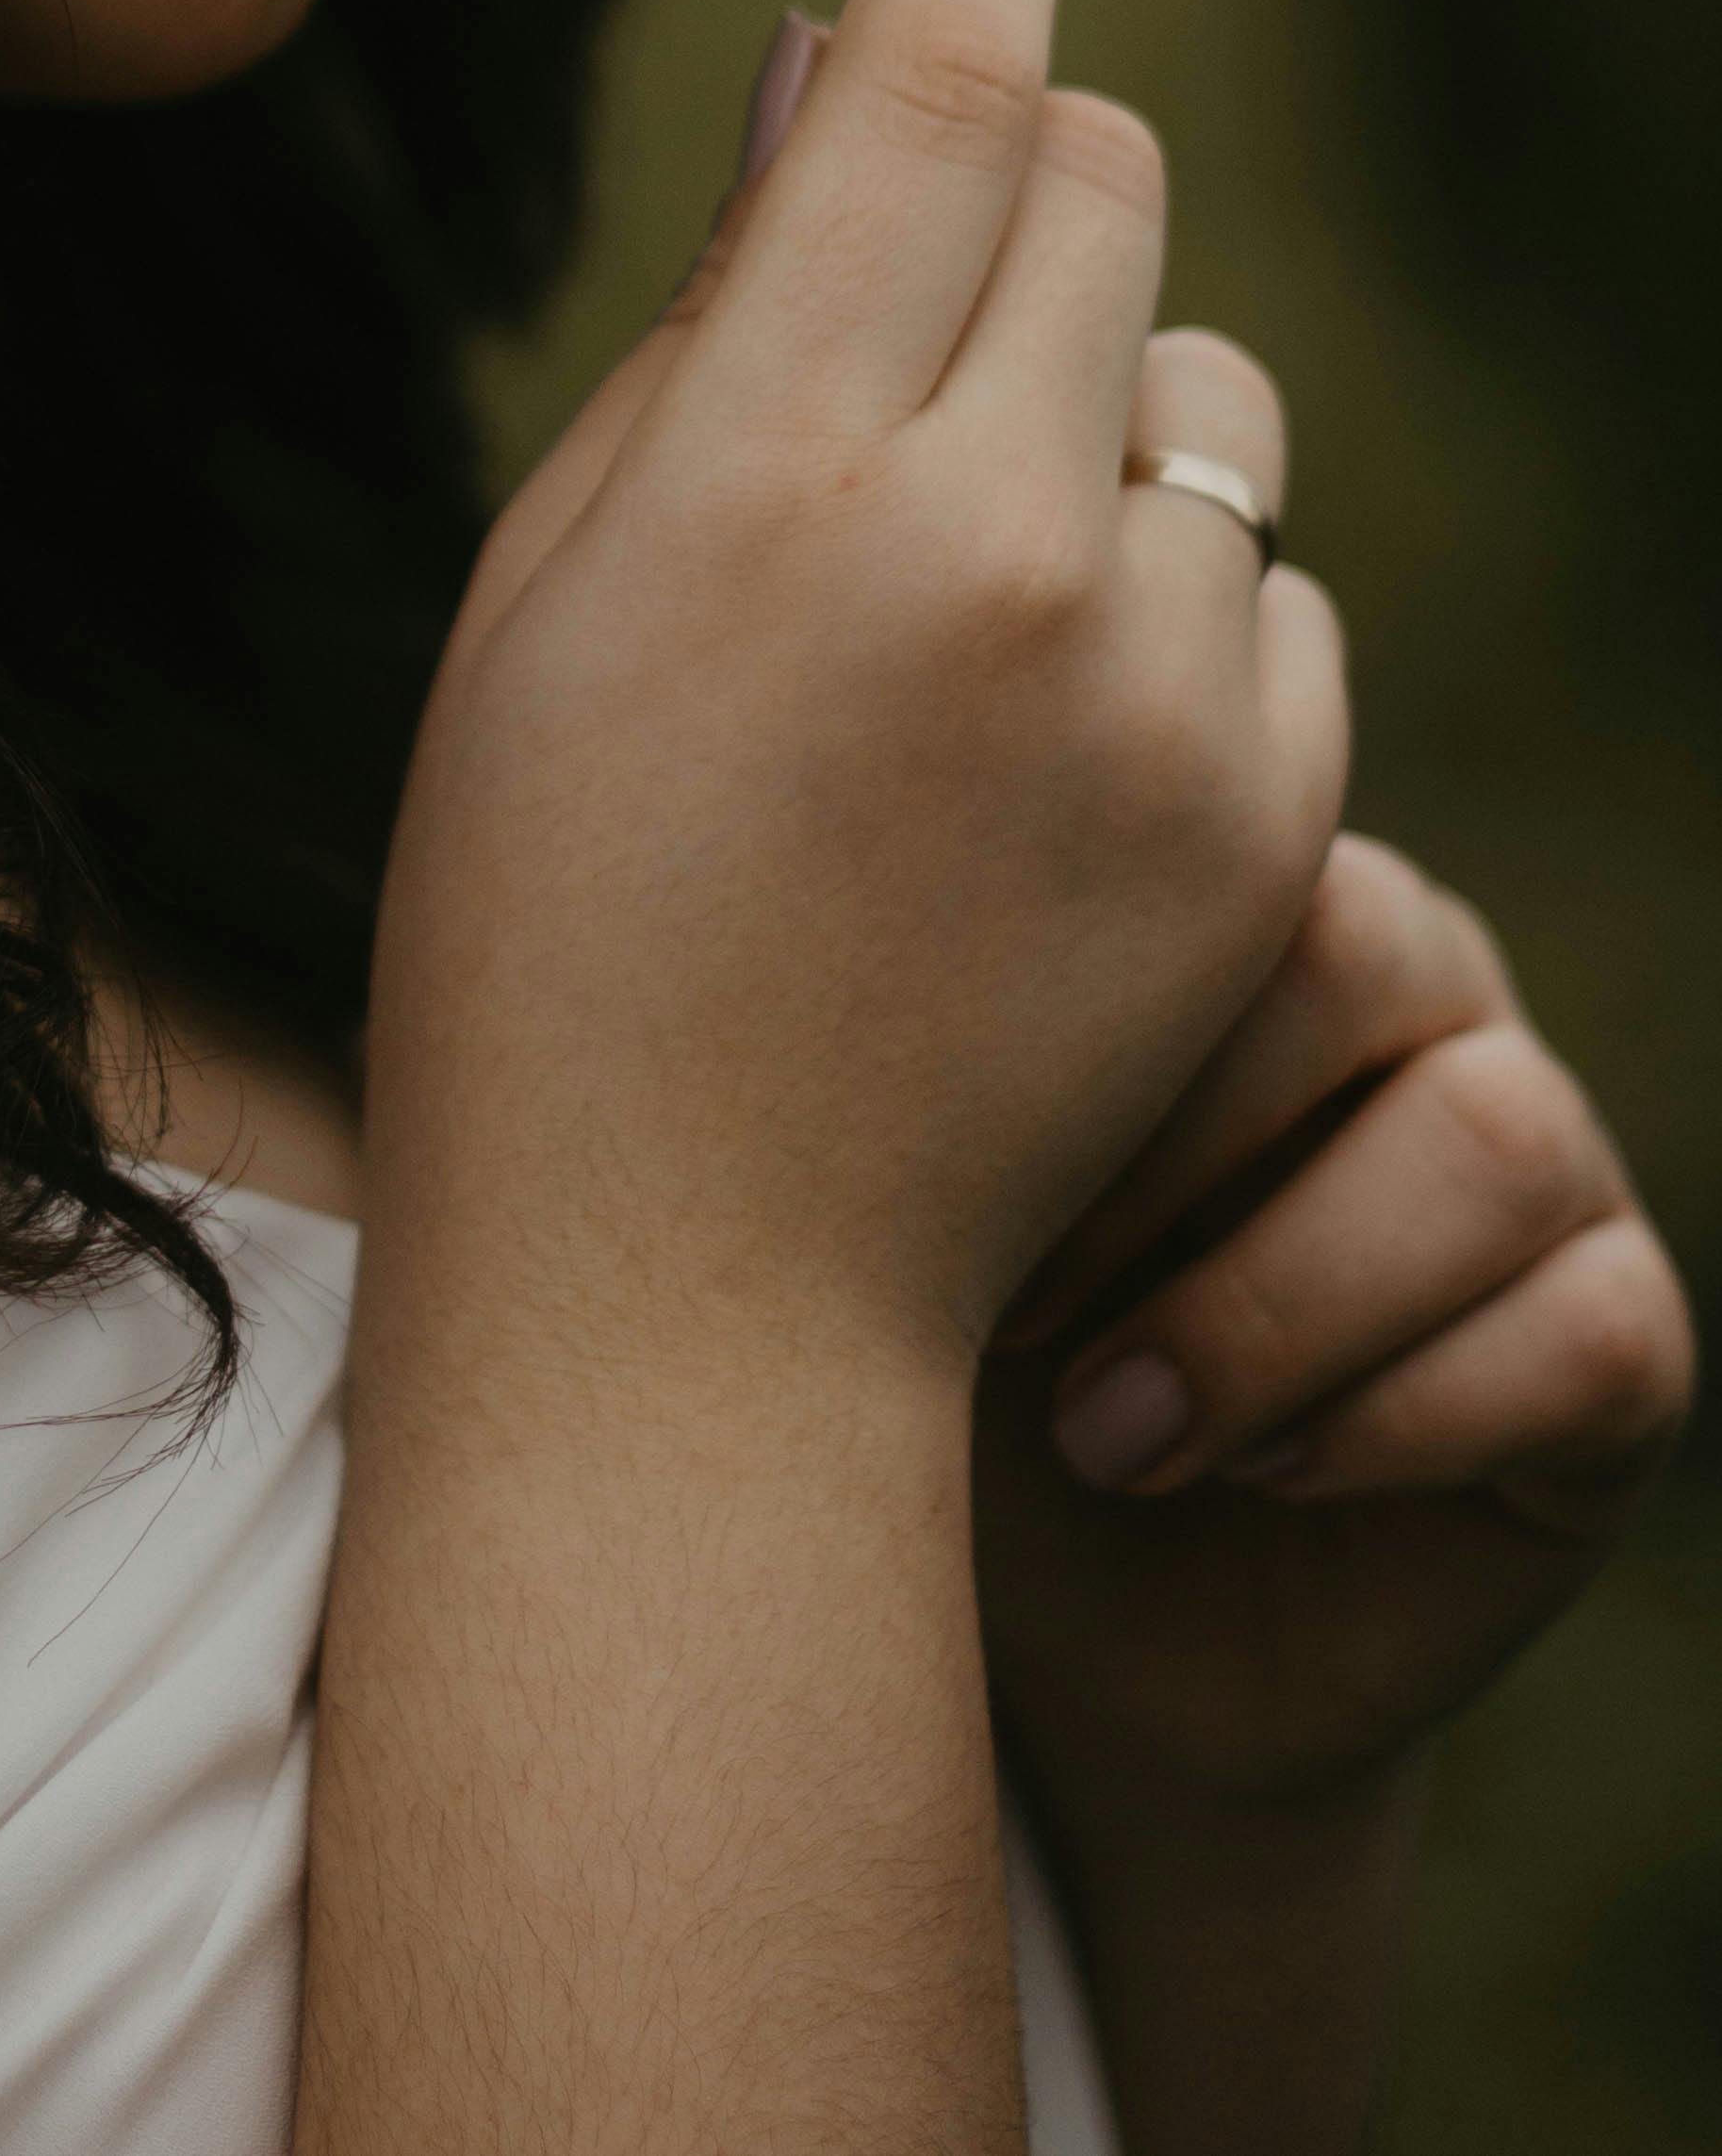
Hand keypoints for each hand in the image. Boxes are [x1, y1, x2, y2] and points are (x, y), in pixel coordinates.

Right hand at [361, 0, 1347, 1370]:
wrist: (691, 1271)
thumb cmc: (546, 899)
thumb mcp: (555, 568)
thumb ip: (716, 303)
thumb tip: (827, 61)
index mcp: (768, 465)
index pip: (934, 79)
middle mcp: (988, 542)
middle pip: (1106, 178)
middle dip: (1026, 156)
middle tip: (923, 251)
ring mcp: (1155, 687)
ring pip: (1208, 382)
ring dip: (1100, 396)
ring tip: (957, 577)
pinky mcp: (1267, 812)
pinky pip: (1267, 579)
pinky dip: (1169, 590)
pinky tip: (1037, 734)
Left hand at [978, 678, 1695, 1824]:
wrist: (1059, 1633)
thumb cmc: (946, 1370)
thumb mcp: (906, 1207)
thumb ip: (921, 1065)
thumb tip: (870, 974)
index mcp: (1233, 902)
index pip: (1208, 855)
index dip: (1091, 1028)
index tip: (940, 1195)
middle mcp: (1409, 986)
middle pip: (1366, 952)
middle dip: (1181, 1159)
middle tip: (1021, 1329)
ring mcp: (1542, 1151)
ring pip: (1496, 1138)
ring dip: (1281, 1307)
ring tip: (1117, 1436)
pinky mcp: (1616, 1339)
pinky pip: (1590, 1331)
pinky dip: (1401, 1417)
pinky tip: (1259, 1475)